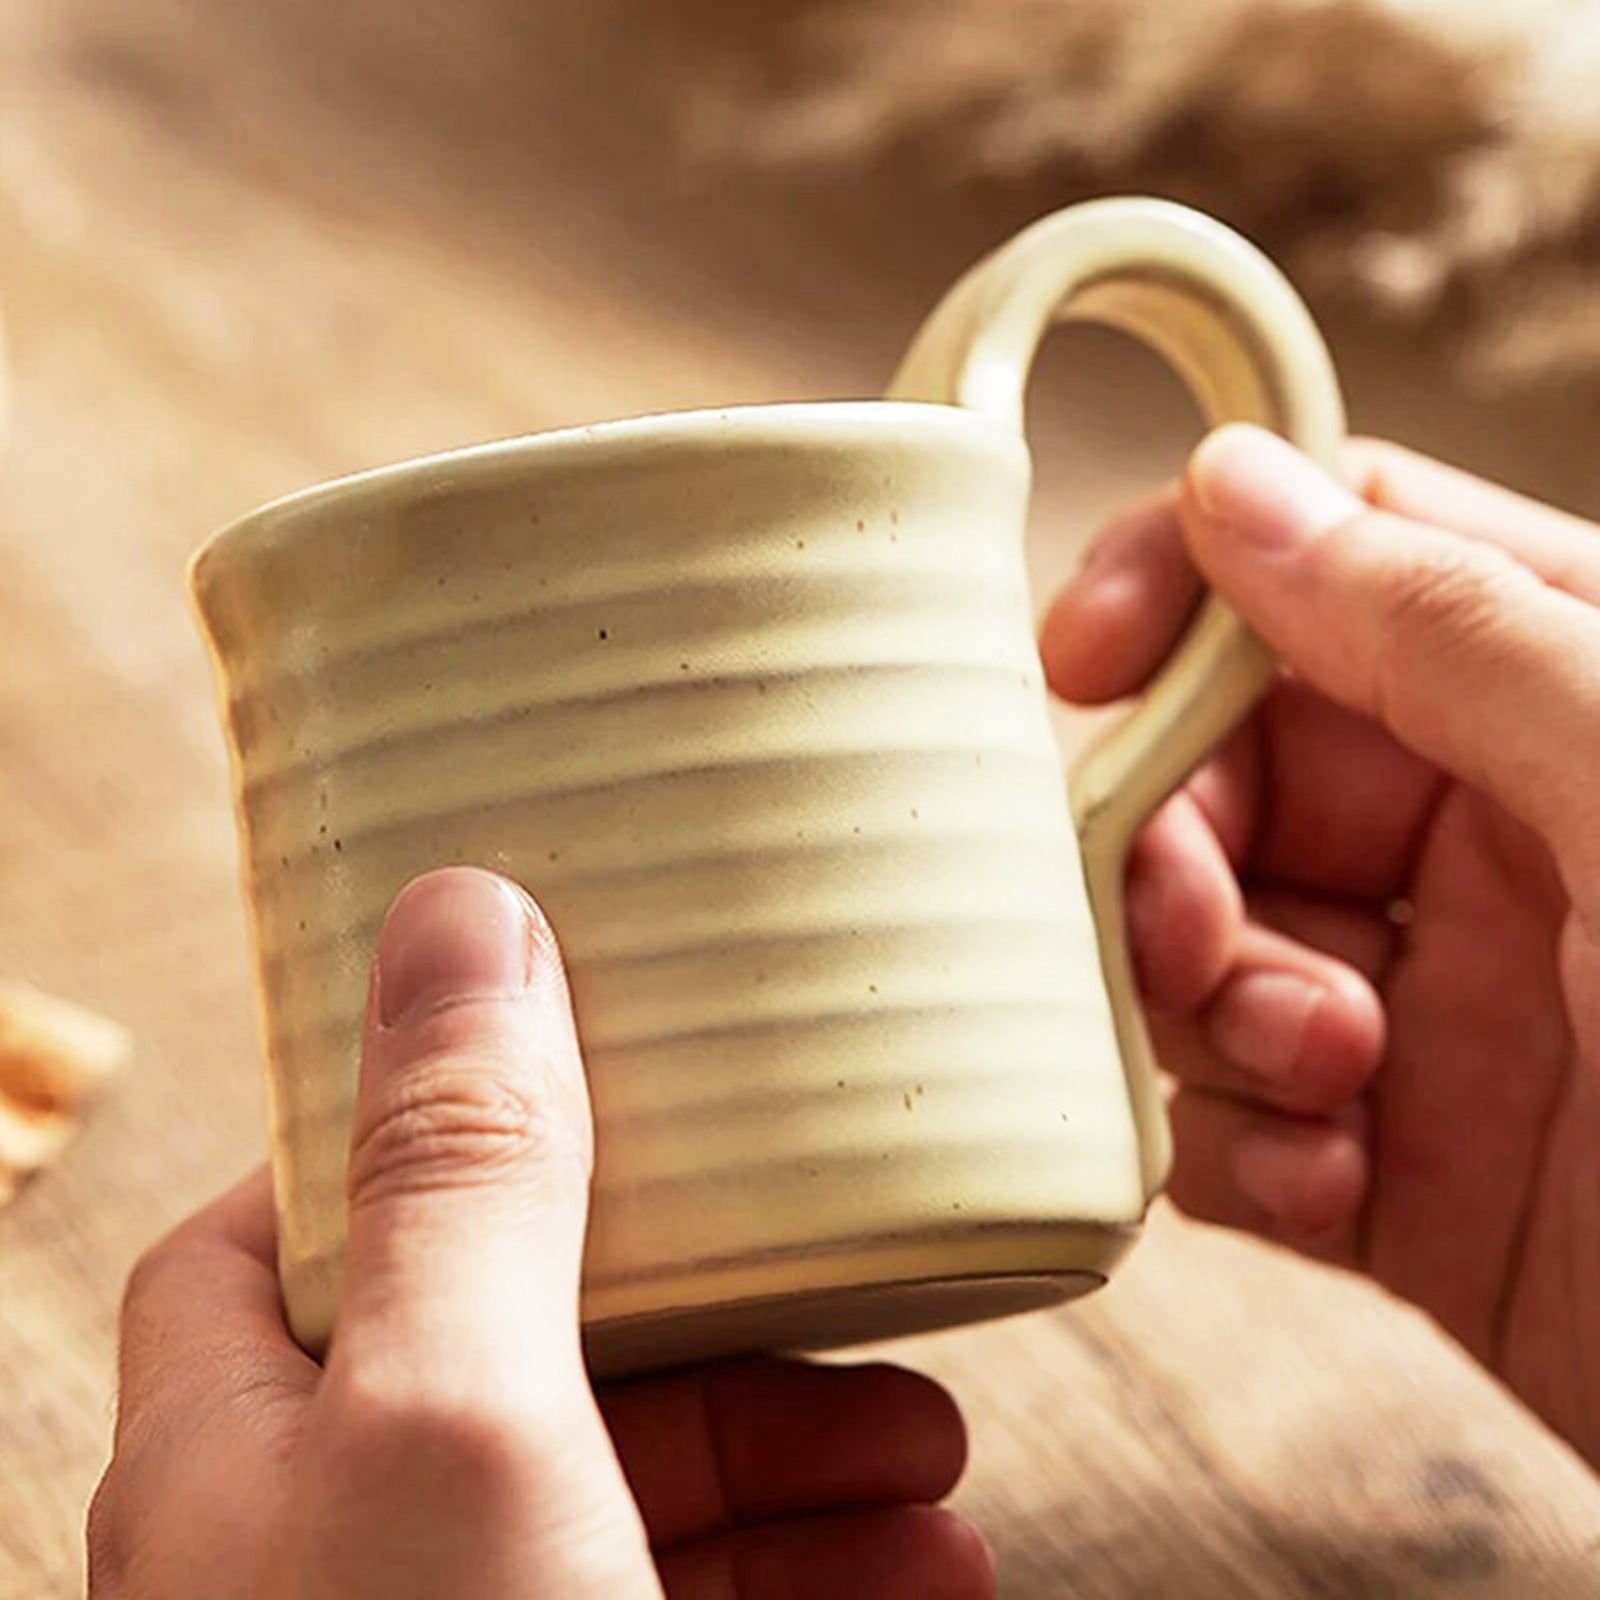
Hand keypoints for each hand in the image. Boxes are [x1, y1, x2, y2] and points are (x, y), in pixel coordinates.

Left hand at [89, 868, 992, 1597]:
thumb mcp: (458, 1419)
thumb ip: (463, 1166)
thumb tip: (458, 908)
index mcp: (240, 1444)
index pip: (297, 1216)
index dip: (426, 1123)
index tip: (584, 1066)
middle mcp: (330, 1545)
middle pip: (527, 1353)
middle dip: (711, 1322)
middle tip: (858, 1303)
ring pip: (632, 1497)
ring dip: (796, 1464)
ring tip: (933, 1465)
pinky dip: (816, 1580)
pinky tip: (931, 1581)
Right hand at [1045, 425, 1599, 1463]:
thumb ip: (1446, 627)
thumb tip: (1234, 484)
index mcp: (1561, 703)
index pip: (1328, 568)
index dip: (1186, 589)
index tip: (1086, 662)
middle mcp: (1485, 841)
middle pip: (1221, 774)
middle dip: (1172, 852)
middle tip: (1192, 937)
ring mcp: (1432, 1008)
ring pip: (1198, 950)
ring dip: (1212, 1015)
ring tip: (1325, 1083)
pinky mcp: (1394, 1170)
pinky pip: (1229, 1119)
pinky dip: (1239, 1149)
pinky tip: (1331, 1184)